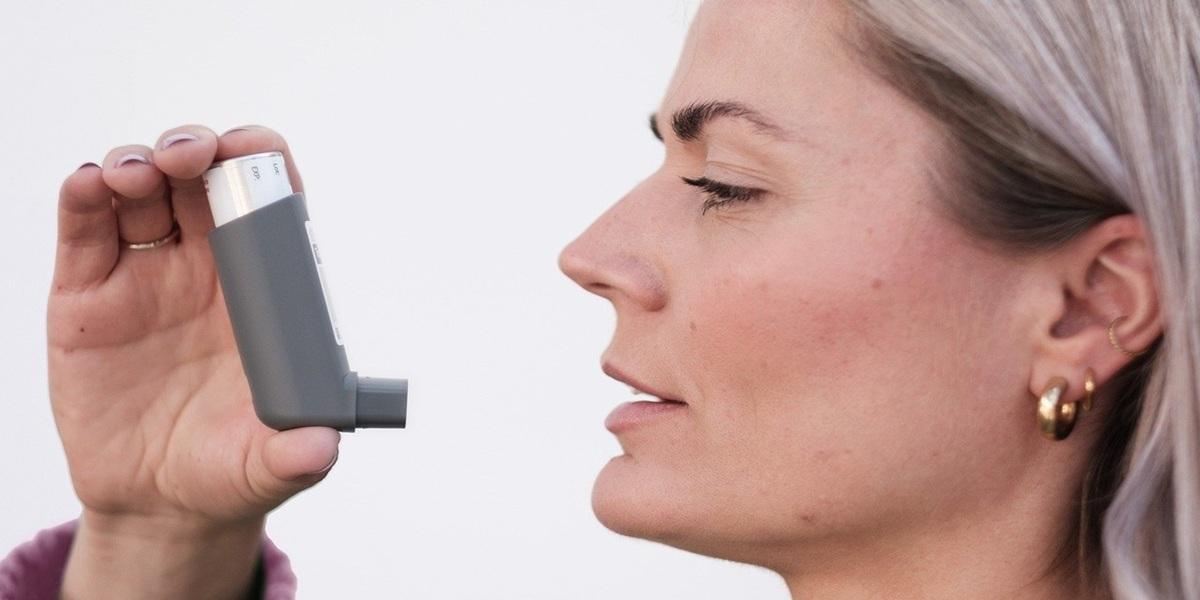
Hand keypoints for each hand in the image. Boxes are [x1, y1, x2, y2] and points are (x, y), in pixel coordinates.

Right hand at [49, 125, 338, 598]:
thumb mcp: (268, 466)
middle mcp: (203, 269)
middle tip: (195, 155)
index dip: (264, 167)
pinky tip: (92, 184)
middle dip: (197, 149)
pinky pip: (83, 230)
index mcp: (260, 290)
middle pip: (200, 181)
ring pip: (140, 191)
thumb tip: (322, 446)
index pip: (269, 206)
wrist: (158, 504)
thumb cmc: (229, 469)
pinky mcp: (86, 296)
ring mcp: (143, 276)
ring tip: (142, 172)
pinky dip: (85, 195)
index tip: (256, 152)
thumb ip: (298, 456)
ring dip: (139, 162)